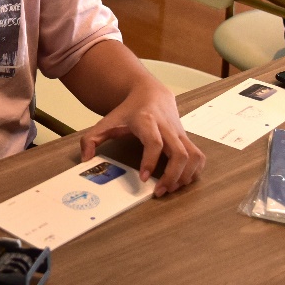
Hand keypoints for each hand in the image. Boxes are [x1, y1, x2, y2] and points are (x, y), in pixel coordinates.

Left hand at [78, 79, 204, 196]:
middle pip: (179, 152)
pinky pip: (198, 156)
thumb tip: (86, 159)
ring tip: (171, 188)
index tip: (144, 178)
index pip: (154, 142)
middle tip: (160, 191)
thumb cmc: (129, 110)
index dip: (150, 161)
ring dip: (185, 176)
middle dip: (172, 176)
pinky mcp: (187, 138)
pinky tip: (181, 180)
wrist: (150, 93)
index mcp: (146, 121)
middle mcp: (167, 127)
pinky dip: (194, 171)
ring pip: (193, 155)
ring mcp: (179, 133)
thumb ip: (92, 138)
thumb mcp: (107, 121)